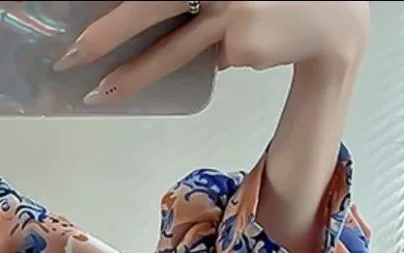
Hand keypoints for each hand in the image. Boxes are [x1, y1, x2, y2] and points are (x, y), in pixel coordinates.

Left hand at [55, 1, 369, 103]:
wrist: (331, 19)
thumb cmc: (272, 0)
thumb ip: (191, 2)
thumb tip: (141, 22)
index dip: (114, 12)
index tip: (77, 27)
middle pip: (148, 5)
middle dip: (105, 34)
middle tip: (71, 56)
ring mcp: (228, 5)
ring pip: (170, 45)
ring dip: (133, 74)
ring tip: (102, 93)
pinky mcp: (240, 38)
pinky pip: (208, 57)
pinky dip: (213, 57)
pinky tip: (246, 42)